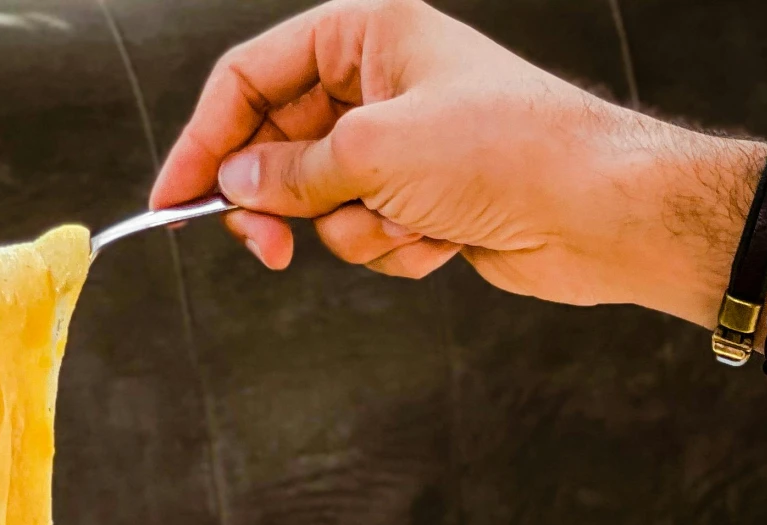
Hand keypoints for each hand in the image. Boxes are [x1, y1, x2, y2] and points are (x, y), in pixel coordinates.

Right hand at [150, 0, 739, 309]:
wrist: (593, 211)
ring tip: (407, 225)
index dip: (206, 139)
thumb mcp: (377, 154)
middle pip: (278, 147)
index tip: (173, 199)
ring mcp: (398, 146)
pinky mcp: (420, 202)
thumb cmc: (505, 151)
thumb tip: (235, 186)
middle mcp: (377, 82)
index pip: (252, 78)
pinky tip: (443, 243)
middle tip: (268, 247)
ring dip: (355, 231)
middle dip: (281, 202)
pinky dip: (395, 249)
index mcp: (365, 34)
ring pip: (322, 204)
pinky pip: (366, 236)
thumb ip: (293, 172)